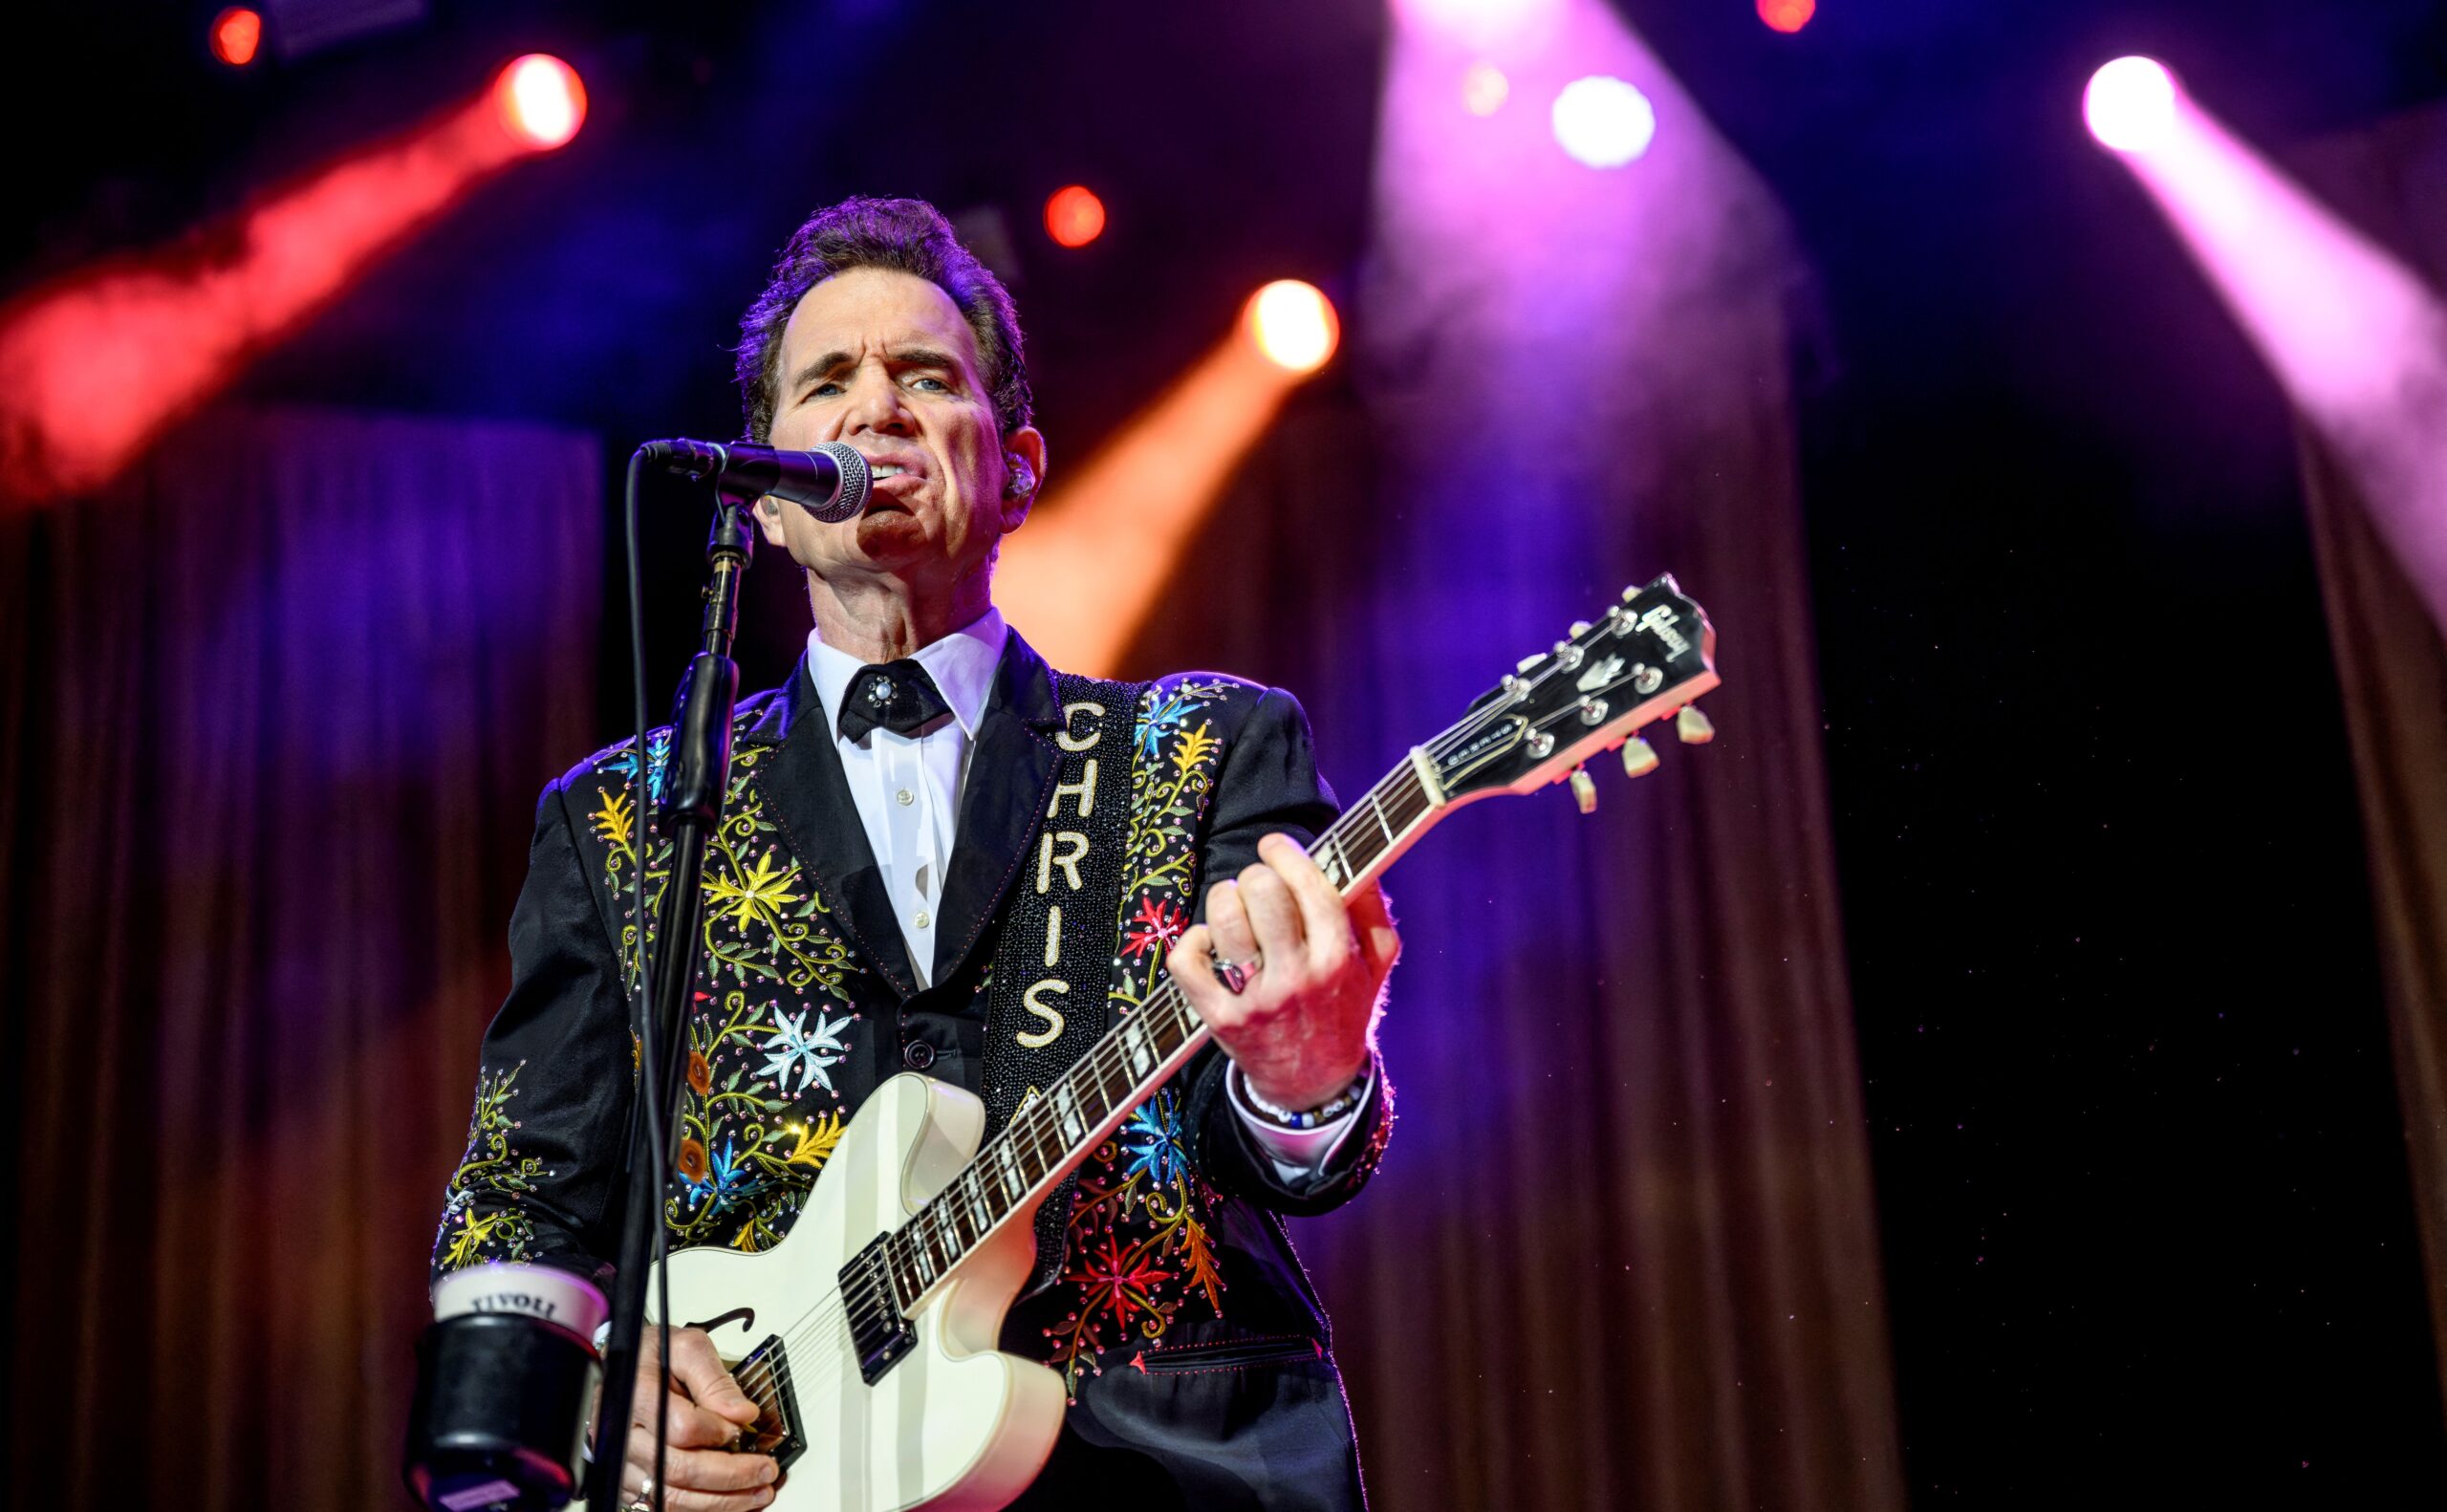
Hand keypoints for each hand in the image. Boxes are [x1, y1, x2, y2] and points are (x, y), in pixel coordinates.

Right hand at [620, 1326, 778, 1509]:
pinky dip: (702, 1509)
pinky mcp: (630, 1482)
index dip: (717, 1432)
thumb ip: (714, 1379)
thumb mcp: (687, 1348)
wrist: (625, 1368)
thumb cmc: (654, 1356)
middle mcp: (624, 1434)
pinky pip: (663, 1506)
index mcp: (638, 1395)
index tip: (741, 1429)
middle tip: (765, 1471)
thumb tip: (742, 1413)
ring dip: (720, 1502)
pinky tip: (731, 1502)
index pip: (681, 1427)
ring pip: (670, 1497)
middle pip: (678, 1469)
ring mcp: (624, 1463)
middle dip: (730, 1476)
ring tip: (758, 1493)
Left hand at [1169, 832, 1399, 1110]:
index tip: (1274, 846)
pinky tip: (1211, 944)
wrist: (1315, 1081)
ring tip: (1234, 911)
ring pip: (1224, 919)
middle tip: (1257, 886)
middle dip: (1255, 876)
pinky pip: (1187, 962)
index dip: (1285, 853)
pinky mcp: (1221, 1018)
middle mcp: (1298, 978)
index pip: (1310, 886)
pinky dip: (1192, 941)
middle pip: (1262, 893)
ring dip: (1224, 901)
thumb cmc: (1344, 1006)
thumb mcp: (1376, 962)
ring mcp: (1256, 1000)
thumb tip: (1357, 859)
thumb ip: (1372, 908)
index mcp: (1339, 958)